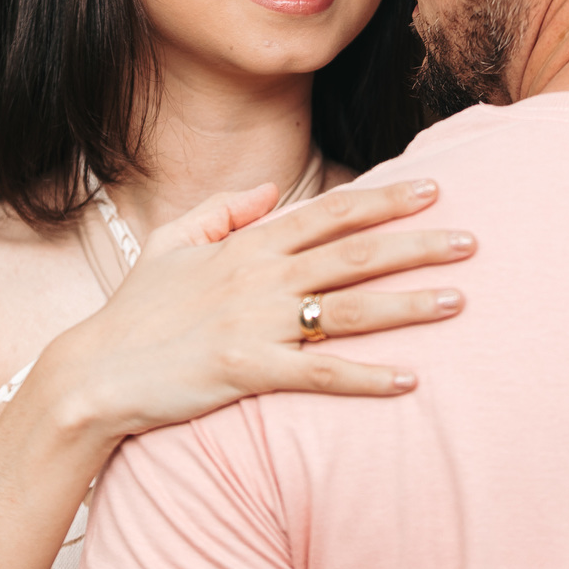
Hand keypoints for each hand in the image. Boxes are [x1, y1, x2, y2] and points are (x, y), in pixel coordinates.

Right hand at [35, 178, 474, 442]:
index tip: (433, 188)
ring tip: (458, 300)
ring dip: (408, 304)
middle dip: (418, 244)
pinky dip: (367, 377)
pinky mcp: (248, 372)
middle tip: (473, 239)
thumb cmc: (136, 310)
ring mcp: (256, 325)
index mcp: (247, 246)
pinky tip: (410, 380)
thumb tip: (272, 192)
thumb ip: (225, 211)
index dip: (385, 200)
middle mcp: (260, 279)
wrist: (94, 371)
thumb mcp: (171, 242)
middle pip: (355, 254)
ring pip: (349, 310)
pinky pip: (320, 374)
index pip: (330, 214)